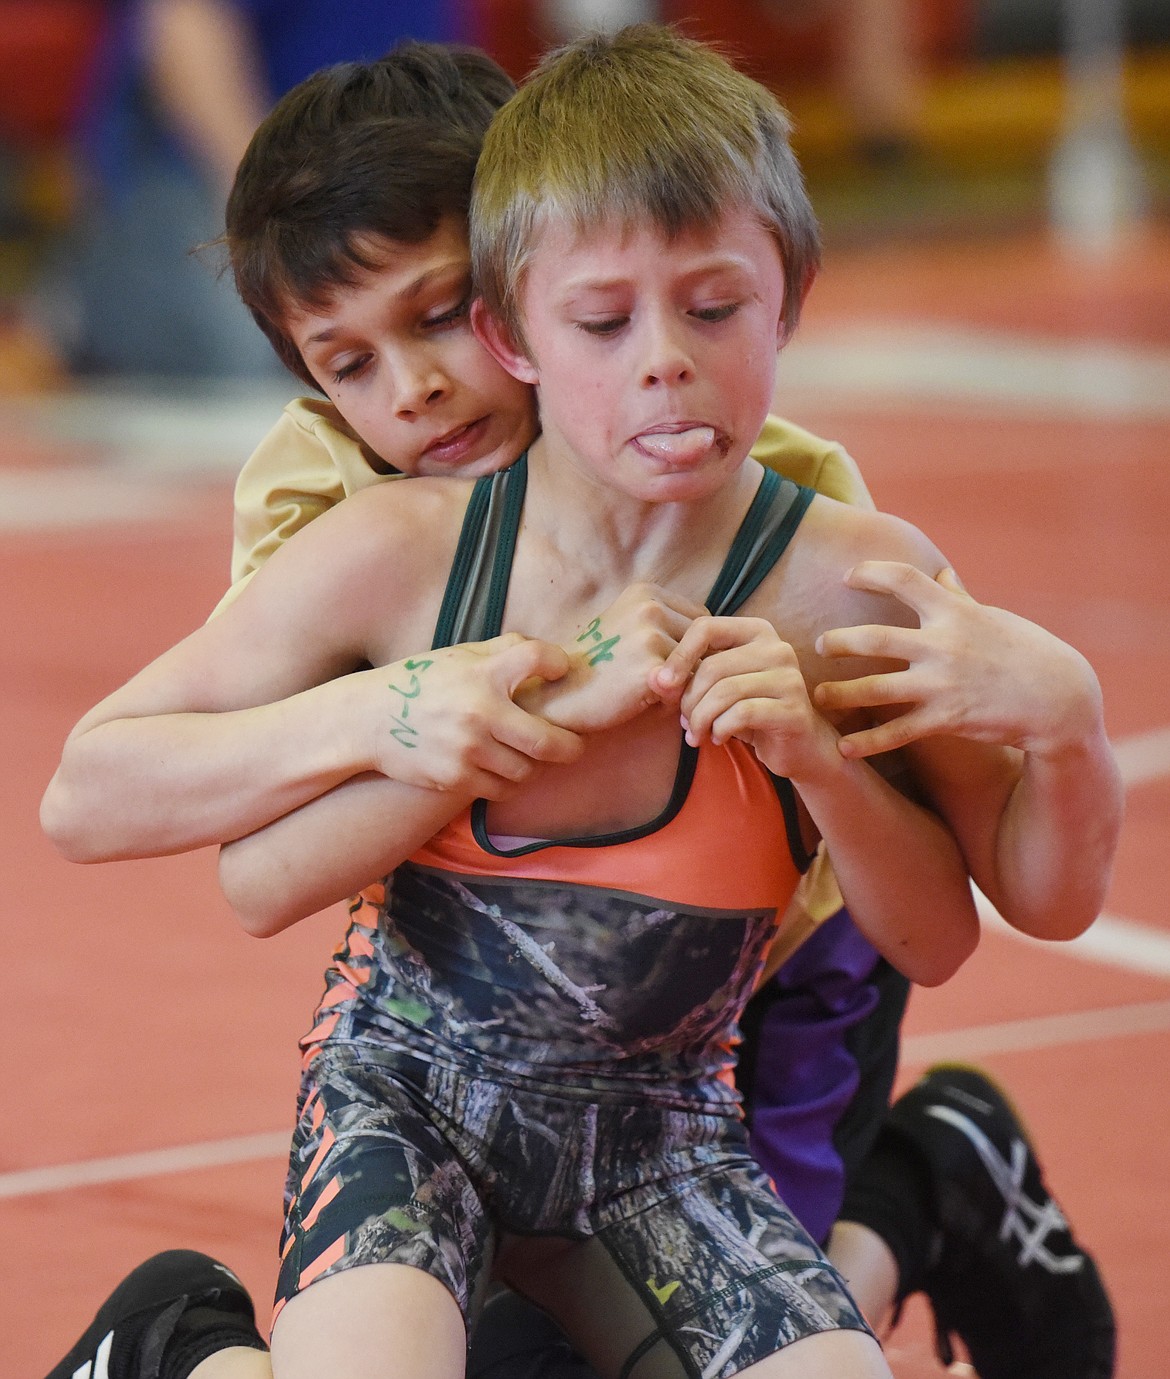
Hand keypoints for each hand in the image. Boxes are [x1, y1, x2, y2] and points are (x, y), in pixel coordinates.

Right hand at [370, 635, 582, 798]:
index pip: (538, 658)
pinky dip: (508, 782)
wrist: (368, 719)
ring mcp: (469, 749)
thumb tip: (549, 653)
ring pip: (527, 770)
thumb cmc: (420, 682)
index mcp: (483, 673)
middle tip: (574, 746)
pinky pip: (501, 789)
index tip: (560, 671)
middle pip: (549, 741)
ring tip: (529, 757)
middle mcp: (480, 712)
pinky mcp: (456, 778)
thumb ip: (502, 651)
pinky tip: (502, 770)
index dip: (557, 664)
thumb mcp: (458, 656)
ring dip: (533, 765)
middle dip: (570, 747)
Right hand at [526, 582, 707, 734]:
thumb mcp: (630, 628)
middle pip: (704, 643)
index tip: (670, 666)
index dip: (693, 648)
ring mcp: (651, 635)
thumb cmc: (599, 667)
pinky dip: (671, 702)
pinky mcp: (651, 667)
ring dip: (682, 686)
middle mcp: (651, 606)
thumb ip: (669, 626)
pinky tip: (643, 703)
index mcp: (647, 592)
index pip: (702, 620)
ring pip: (696, 667)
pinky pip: (685, 689)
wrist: (561, 693)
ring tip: (649, 693)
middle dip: (691, 667)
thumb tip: (721, 643)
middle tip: (661, 685)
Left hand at [655, 615, 838, 780]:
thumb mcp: (720, 686)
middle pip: (712, 666)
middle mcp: (778, 647)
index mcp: (757, 631)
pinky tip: (719, 738)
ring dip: (701, 718)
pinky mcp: (794, 709)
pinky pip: (741, 714)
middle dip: (689, 699)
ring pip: (725, 691)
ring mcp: (789, 677)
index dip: (678, 655)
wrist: (797, 746)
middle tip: (683, 722)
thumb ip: (693, 674)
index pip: (706, 627)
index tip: (663, 684)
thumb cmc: (752, 711)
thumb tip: (657, 680)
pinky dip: (720, 729)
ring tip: (696, 734)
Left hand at [813, 563, 1104, 758]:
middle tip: (818, 646)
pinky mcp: (947, 719)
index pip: (903, 579)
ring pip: (876, 689)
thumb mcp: (994, 618)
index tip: (848, 576)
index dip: (870, 573)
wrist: (1060, 699)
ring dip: (840, 695)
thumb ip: (960, 598)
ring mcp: (943, 683)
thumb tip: (943, 575)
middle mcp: (943, 645)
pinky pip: (898, 733)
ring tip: (817, 697)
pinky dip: (868, 742)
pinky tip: (844, 749)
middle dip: (838, 642)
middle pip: (874, 638)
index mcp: (954, 612)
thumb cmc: (1026, 652)